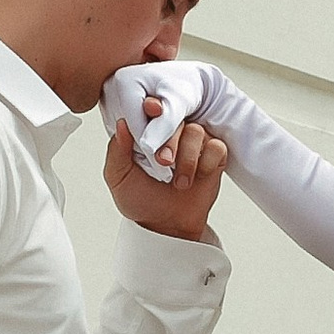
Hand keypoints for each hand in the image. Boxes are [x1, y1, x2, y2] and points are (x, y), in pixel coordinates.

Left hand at [105, 112, 227, 239]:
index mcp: (148, 133)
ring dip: (187, 158)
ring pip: (197, 132)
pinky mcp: (213, 157)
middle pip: (176, 118)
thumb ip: (117, 151)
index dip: (153, 106)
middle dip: (170, 140)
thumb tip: (122, 123)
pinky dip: (207, 163)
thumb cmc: (141, 201)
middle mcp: (172, 134)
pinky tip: (198, 178)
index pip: (151, 110)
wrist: (167, 227)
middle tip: (164, 163)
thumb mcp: (119, 178)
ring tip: (179, 182)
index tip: (152, 108)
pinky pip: (216, 147)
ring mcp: (194, 144)